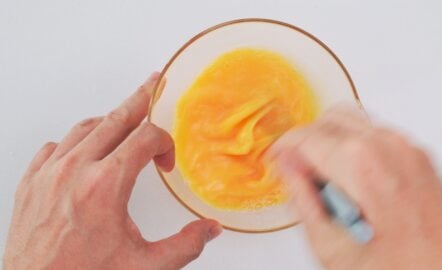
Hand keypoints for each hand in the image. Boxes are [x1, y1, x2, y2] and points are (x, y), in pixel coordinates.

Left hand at [3, 72, 221, 269]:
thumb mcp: (144, 266)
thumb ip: (184, 245)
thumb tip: (210, 230)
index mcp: (105, 186)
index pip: (145, 138)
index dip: (164, 144)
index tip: (166, 163)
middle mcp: (75, 171)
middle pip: (116, 119)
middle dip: (140, 99)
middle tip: (154, 83)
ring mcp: (49, 174)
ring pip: (84, 129)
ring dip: (110, 124)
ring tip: (125, 125)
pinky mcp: (31, 183)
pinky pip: (55, 146)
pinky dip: (75, 142)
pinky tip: (84, 152)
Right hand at [269, 106, 441, 269]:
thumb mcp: (332, 247)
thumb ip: (303, 200)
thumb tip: (288, 169)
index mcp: (362, 165)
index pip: (306, 137)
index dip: (283, 147)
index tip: (275, 159)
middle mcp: (388, 146)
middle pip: (329, 119)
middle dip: (306, 142)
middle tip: (297, 172)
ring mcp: (408, 147)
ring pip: (353, 121)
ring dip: (330, 143)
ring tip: (327, 182)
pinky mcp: (419, 154)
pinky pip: (375, 133)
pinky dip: (354, 146)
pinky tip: (352, 182)